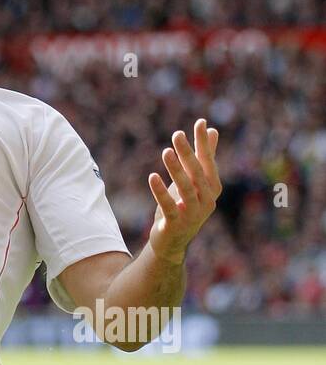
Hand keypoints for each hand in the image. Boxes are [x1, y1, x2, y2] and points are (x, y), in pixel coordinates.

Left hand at [148, 119, 220, 264]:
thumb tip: (212, 130)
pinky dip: (160, 191)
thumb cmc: (184, 205)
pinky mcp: (176, 224)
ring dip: (176, 170)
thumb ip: (204, 157)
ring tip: (166, 152)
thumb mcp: (194, 181)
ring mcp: (192, 214)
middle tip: (177, 134)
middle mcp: (207, 200)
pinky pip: (169, 206)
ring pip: (185, 189)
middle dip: (188, 153)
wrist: (172, 241)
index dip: (204, 143)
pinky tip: (152, 176)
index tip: (200, 122)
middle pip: (198, 174)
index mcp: (212, 188)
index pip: (208, 162)